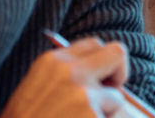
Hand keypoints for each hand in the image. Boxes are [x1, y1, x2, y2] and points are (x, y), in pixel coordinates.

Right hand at [0, 38, 147, 117]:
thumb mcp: (34, 91)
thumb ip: (64, 78)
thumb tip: (98, 78)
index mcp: (51, 62)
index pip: (93, 45)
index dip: (102, 64)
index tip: (99, 81)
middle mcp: (68, 72)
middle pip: (117, 53)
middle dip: (120, 74)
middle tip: (109, 97)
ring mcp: (82, 94)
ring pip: (117, 97)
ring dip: (105, 114)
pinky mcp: (91, 115)